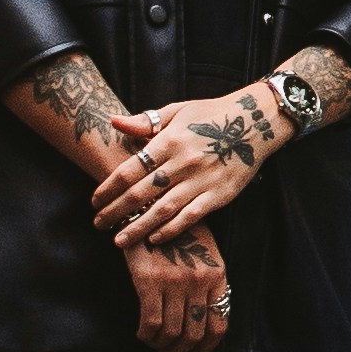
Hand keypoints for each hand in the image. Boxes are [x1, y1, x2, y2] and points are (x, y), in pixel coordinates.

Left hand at [89, 98, 273, 244]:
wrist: (256, 122)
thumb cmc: (211, 115)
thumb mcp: (177, 111)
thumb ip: (145, 121)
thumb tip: (112, 121)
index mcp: (169, 140)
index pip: (130, 169)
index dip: (109, 188)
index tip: (94, 201)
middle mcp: (183, 162)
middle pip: (142, 193)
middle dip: (116, 211)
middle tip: (98, 224)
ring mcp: (202, 180)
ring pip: (163, 210)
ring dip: (138, 227)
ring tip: (119, 240)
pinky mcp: (219, 195)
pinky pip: (190, 217)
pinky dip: (171, 230)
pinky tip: (154, 240)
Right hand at [124, 226, 231, 351]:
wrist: (151, 204)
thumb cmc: (178, 230)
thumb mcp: (205, 252)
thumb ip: (208, 282)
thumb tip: (204, 319)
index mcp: (217, 275)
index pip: (219, 324)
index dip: (207, 347)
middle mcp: (199, 281)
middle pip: (195, 333)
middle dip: (181, 350)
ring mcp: (175, 281)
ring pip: (172, 333)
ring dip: (163, 346)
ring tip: (156, 345)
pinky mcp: (149, 280)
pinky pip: (151, 322)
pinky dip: (147, 335)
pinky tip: (143, 334)